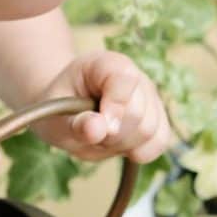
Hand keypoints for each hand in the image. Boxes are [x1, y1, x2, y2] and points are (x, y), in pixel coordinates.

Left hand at [30, 51, 169, 161]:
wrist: (66, 112)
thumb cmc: (60, 111)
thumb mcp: (57, 117)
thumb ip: (76, 124)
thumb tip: (98, 129)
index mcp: (105, 64)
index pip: (124, 80)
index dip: (114, 107)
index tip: (97, 127)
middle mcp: (135, 76)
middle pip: (138, 113)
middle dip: (112, 134)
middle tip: (91, 133)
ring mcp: (150, 97)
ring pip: (151, 131)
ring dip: (122, 144)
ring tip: (102, 137)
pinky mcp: (158, 118)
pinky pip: (159, 141)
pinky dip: (138, 151)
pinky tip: (119, 146)